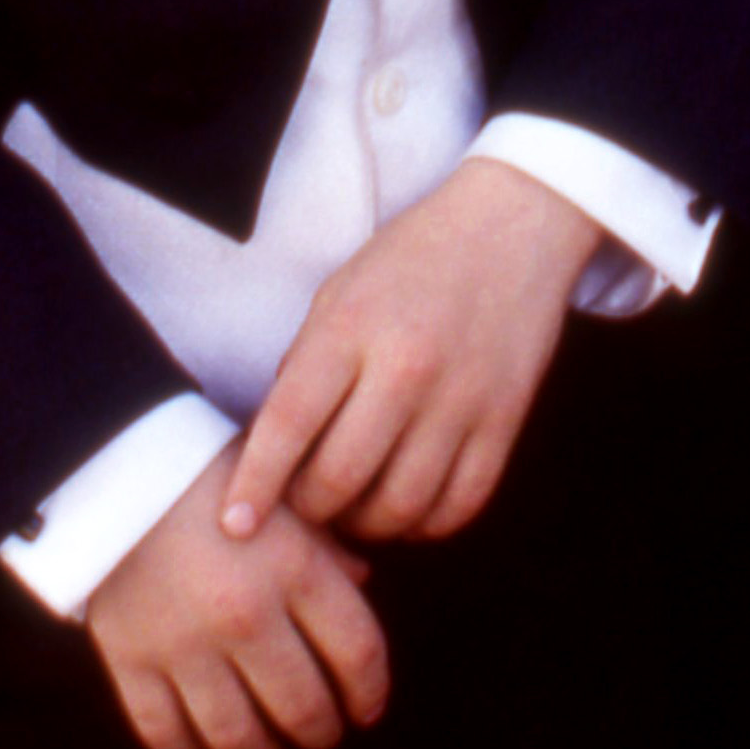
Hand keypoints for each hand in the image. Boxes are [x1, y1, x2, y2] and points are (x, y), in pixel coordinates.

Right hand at [82, 440, 387, 748]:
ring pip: (236, 733)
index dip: (371, 691)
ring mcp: (185, 644)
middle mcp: (246, 615)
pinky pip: (163, 731)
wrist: (118, 464)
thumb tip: (363, 581)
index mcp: (295, 568)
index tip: (368, 708)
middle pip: (302, 705)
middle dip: (321, 730)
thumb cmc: (214, 475)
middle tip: (324, 734)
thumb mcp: (285, 495)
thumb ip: (328, 543)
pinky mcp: (131, 659)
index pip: (358, 652)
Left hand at [220, 157, 597, 546]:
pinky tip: (408, 503)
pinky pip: (459, 506)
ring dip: (365, 524)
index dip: (256, 484)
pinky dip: (424, 524)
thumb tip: (274, 452)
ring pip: (399, 506)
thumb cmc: (412, 259)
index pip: (288, 425)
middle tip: (306, 499)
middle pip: (340, 479)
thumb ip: (306, 368)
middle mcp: (406, 365)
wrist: (513, 224)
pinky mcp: (505, 419)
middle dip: (309, 507)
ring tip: (355, 506)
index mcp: (352, 327)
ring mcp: (461, 397)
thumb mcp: (340, 293)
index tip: (236, 524)